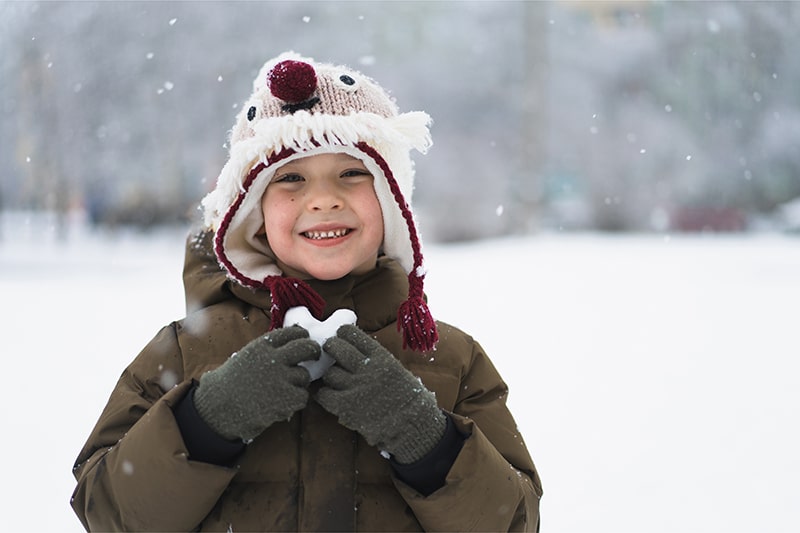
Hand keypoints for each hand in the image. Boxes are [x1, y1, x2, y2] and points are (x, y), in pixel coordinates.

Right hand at [194, 326, 318, 440]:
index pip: (292, 332)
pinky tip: (284, 402)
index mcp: (262, 346)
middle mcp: (273, 359)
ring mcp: (280, 379)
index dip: (301, 335)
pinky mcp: (285, 399)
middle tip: (313, 355)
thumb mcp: (246, 357)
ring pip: (304, 376)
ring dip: (299, 383)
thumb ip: (268, 350)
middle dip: (312, 351)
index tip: (304, 338)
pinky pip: (303, 396)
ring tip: (284, 389)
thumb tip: (294, 339)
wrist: (218, 409)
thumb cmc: (231, 383)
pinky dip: (297, 401)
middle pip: (306, 348)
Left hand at [316, 325, 445, 463]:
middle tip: (329, 352)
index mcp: (381, 357)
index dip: (344, 333)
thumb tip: (357, 350)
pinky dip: (323, 395)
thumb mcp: (397, 370)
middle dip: (331, 348)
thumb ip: (377, 360)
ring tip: (334, 380)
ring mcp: (355, 387)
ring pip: (330, 373)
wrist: (412, 425)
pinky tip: (327, 396)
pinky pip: (324, 394)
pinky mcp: (346, 406)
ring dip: (330, 376)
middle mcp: (367, 369)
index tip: (340, 335)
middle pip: (336, 348)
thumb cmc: (408, 398)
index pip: (354, 335)